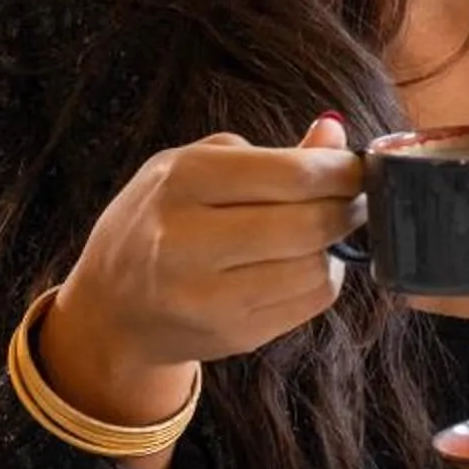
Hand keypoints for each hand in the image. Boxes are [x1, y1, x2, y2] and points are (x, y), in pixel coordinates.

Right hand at [41, 115, 364, 432]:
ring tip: (324, 232)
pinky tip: (305, 264)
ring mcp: (209, 297)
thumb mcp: (196, 169)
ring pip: (315, 268)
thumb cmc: (160, 222)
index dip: (339, 170)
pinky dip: (321, 280)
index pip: (289, 174)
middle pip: (308, 224)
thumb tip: (335, 133)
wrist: (112, 308)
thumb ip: (268, 155)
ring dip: (335, 248)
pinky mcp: (233, 336)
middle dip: (345, 208)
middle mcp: (188, 241)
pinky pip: (308, 304)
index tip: (356, 168)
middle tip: (353, 199)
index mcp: (181, 182)